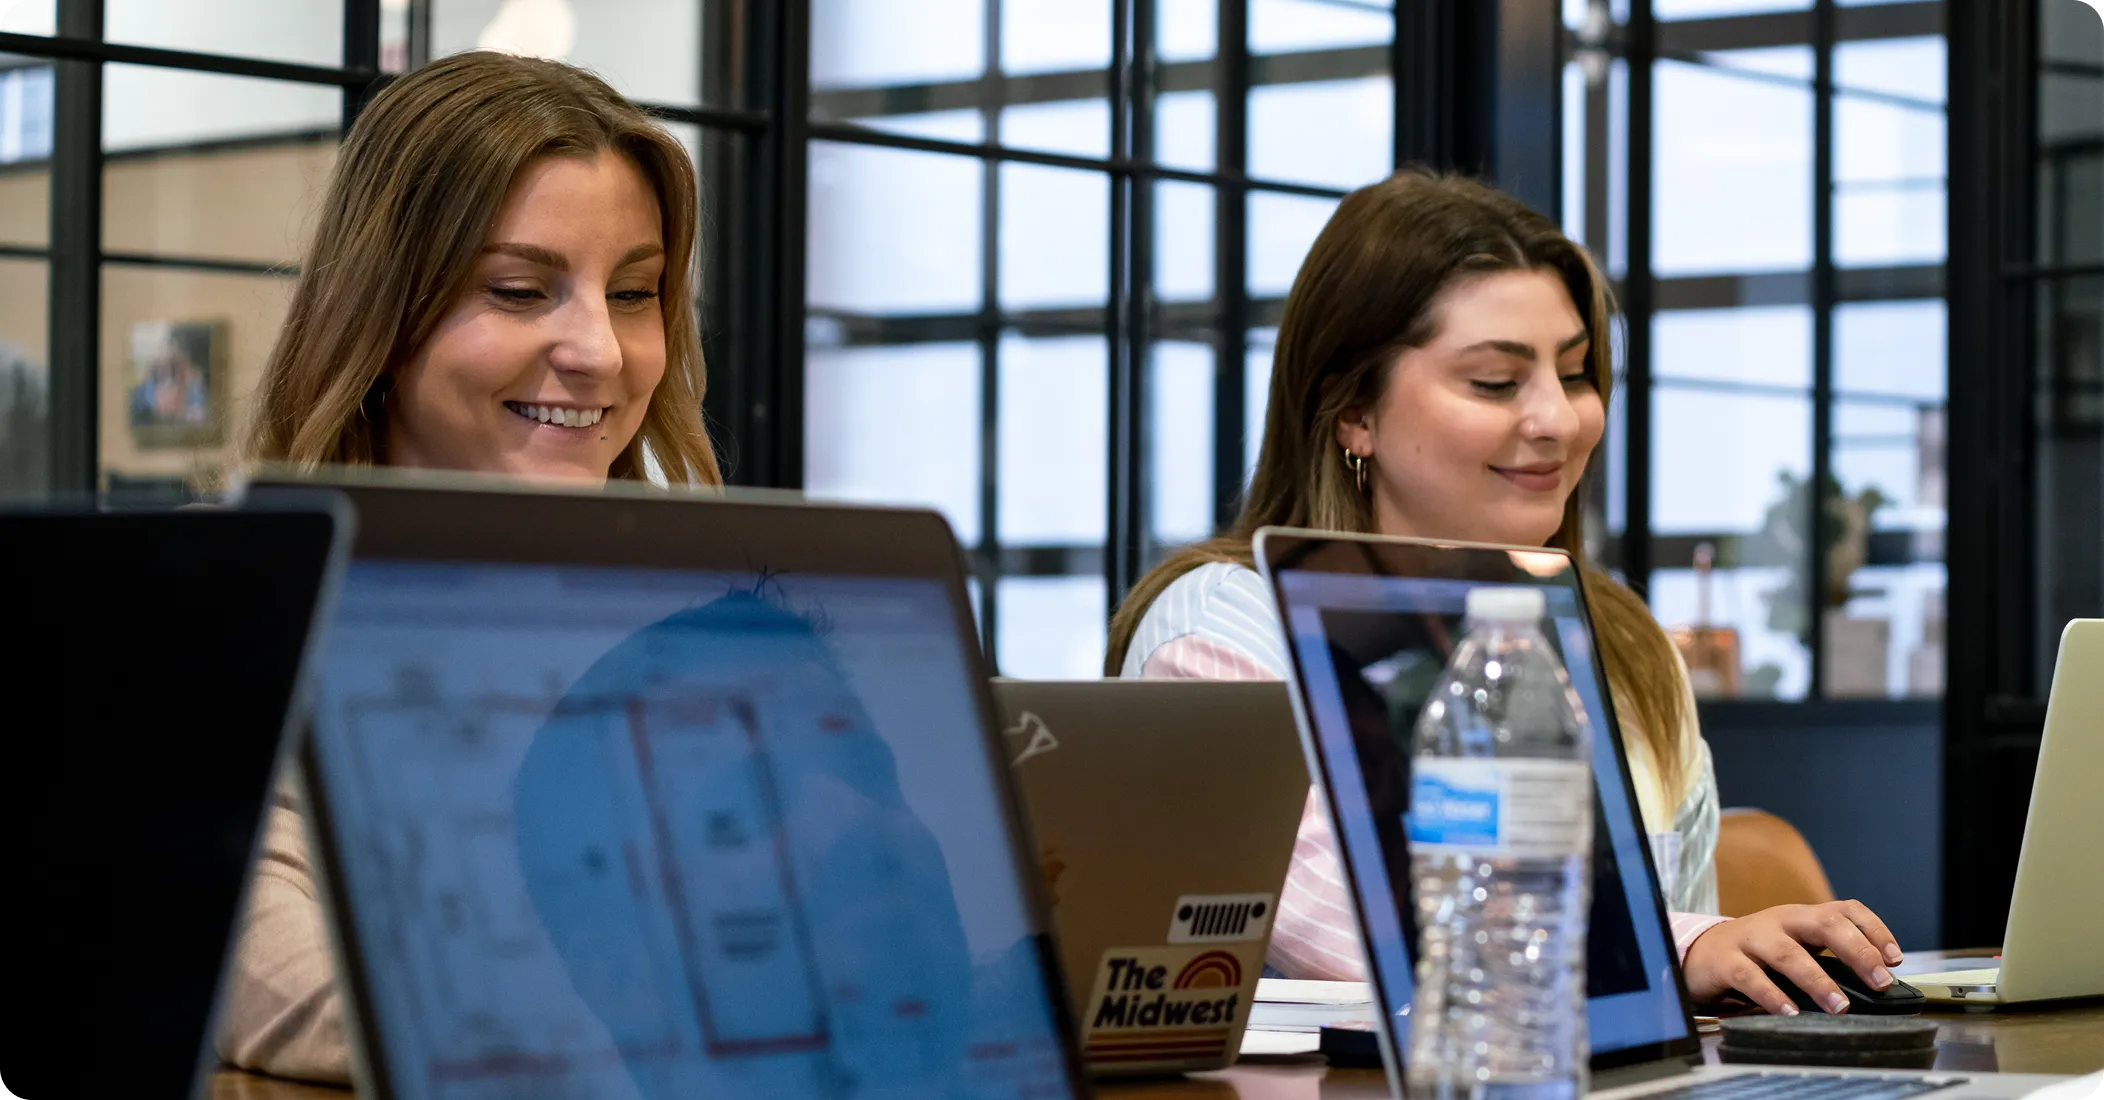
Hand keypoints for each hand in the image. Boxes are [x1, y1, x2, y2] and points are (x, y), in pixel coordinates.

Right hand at [1682, 901, 1904, 1015]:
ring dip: (1818, 980)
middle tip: (1880, 981)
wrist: (1698, 954)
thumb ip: (1825, 961)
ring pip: (1788, 953)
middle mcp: (1779, 921)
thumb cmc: (1756, 956)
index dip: (1874, 930)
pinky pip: (1750, 977)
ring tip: (1839, 1006)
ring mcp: (1751, 938)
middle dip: (1857, 952)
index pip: (1845, 910)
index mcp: (1801, 917)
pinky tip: (1789, 1013)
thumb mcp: (1793, 948)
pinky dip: (1772, 996)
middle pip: (1824, 924)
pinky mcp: (1725, 961)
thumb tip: (1872, 990)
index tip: (1894, 959)